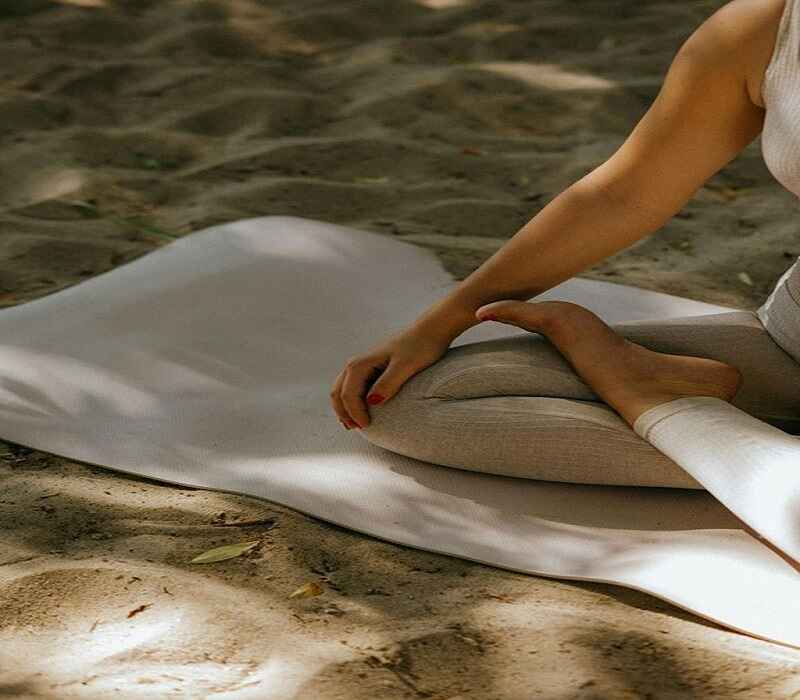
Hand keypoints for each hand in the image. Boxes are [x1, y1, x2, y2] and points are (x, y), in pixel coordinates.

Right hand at [330, 326, 451, 429]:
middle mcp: (357, 363)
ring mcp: (363, 365)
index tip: (367, 426)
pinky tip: (361, 410)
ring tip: (354, 424)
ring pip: (342, 389)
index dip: (355, 413)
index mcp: (361, 363)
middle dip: (343, 412)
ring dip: (344, 407)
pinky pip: (352, 386)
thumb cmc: (421, 346)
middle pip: (338, 392)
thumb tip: (372, 402)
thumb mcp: (406, 366)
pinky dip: (351, 400)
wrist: (430, 330)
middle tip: (355, 429)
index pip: (348, 394)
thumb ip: (389, 383)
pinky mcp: (371, 367)